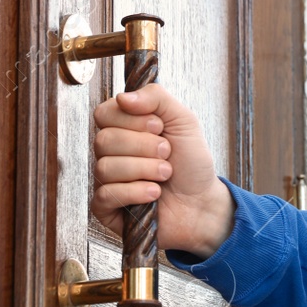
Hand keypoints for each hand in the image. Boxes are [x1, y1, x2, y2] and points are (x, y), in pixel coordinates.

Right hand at [91, 84, 234, 256]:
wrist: (203, 201)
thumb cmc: (191, 162)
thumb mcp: (183, 120)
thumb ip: (156, 98)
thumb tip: (123, 97)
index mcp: (122, 129)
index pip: (103, 114)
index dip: (132, 120)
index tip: (160, 127)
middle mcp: (110, 153)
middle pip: (104, 140)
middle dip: (144, 146)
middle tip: (167, 153)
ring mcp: (106, 180)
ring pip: (105, 167)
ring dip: (145, 169)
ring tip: (166, 175)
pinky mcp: (106, 208)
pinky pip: (105, 195)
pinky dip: (136, 192)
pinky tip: (154, 193)